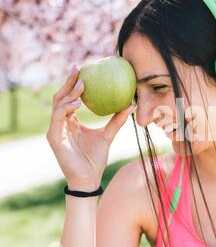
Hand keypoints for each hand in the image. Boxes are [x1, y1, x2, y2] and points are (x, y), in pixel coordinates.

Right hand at [46, 65, 136, 190]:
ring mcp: (56, 130)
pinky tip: (77, 103)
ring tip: (82, 85)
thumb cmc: (96, 159)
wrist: (89, 178)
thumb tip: (132, 104)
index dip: (75, 83)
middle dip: (68, 81)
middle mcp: (61, 123)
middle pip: (61, 97)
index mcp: (71, 121)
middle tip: (78, 68)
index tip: (84, 69)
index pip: (70, 98)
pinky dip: (66, 109)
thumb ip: (117, 120)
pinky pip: (57, 118)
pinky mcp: (54, 138)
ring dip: (69, 93)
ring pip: (57, 105)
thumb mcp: (108, 135)